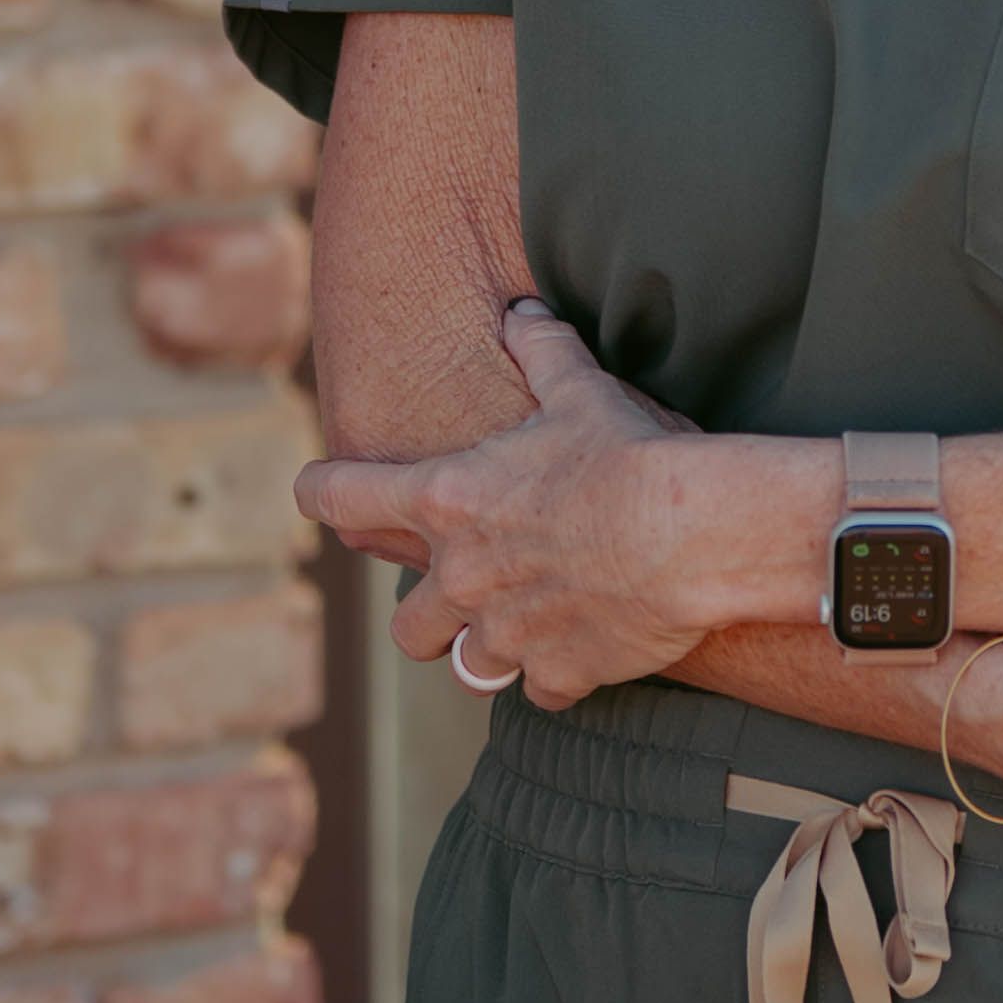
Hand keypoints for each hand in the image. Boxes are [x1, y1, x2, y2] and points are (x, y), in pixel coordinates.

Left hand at [294, 299, 713, 708]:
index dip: (321, 492)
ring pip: (468, 666)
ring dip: (491, 650)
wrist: (688, 532)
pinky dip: (559, 673)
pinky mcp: (557, 672)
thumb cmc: (629, 453)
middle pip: (407, 625)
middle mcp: (460, 575)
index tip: (314, 492)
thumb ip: (543, 351)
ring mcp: (505, 632)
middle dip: (430, 614)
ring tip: (526, 630)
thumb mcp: (581, 390)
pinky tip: (590, 647)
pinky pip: (541, 689)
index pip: (342, 496)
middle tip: (461, 594)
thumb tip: (522, 313)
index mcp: (447, 499)